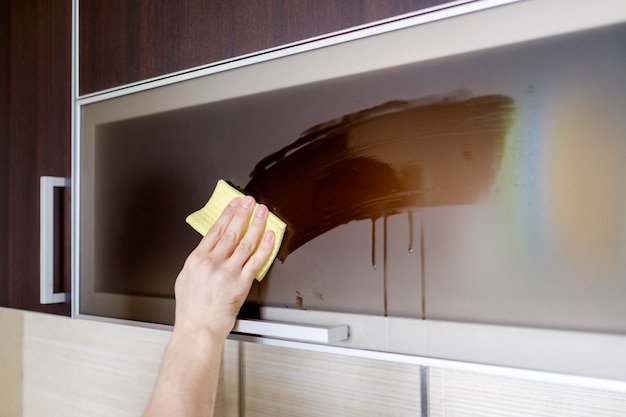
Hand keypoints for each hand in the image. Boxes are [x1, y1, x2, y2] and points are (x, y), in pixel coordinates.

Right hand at [173, 195, 274, 339]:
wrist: (197, 329)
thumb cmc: (192, 311)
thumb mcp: (186, 280)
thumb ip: (198, 263)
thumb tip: (208, 250)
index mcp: (196, 260)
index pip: (214, 230)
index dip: (227, 214)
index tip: (234, 204)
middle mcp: (212, 262)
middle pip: (231, 231)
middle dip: (242, 213)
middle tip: (250, 201)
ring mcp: (227, 271)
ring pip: (245, 241)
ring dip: (256, 224)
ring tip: (262, 212)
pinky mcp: (241, 283)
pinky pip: (256, 259)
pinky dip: (265, 245)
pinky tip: (269, 235)